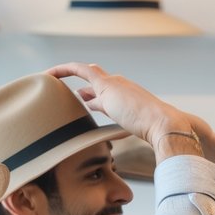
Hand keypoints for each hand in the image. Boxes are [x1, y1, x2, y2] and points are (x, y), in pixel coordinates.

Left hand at [47, 63, 193, 150]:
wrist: (164, 123)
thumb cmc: (155, 133)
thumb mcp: (137, 133)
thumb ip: (127, 135)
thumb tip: (113, 144)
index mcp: (129, 97)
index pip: (106, 94)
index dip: (93, 98)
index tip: (82, 104)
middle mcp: (121, 86)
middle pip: (96, 81)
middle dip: (82, 89)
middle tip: (63, 95)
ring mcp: (115, 83)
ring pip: (88, 74)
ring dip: (69, 76)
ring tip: (50, 82)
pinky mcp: (107, 85)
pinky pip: (80, 70)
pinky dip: (65, 70)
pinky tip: (50, 75)